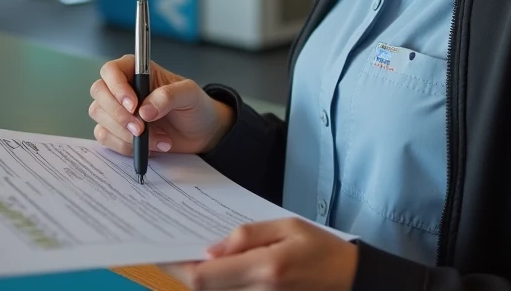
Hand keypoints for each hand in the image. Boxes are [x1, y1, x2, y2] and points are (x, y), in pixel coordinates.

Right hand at [89, 55, 234, 155]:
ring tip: (159, 139)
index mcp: (137, 71)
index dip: (117, 87)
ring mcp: (116, 110)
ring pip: (100, 117)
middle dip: (118, 114)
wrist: (200, 133)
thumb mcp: (189, 94)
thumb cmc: (194, 106)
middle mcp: (122, 88)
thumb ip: (169, 96)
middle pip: (99, 93)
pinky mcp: (116, 131)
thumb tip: (145, 110)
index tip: (133, 106)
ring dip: (125, 133)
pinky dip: (125, 146)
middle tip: (141, 129)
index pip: (111, 70)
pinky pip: (105, 137)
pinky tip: (149, 147)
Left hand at [165, 219, 357, 290]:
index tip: (160, 249)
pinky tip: (211, 266)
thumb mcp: (288, 226)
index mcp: (264, 269)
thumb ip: (248, 236)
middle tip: (167, 246)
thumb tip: (211, 249)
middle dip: (182, 269)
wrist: (350, 280)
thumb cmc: (322, 249)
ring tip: (185, 251)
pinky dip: (215, 283)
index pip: (204, 276)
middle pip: (203, 288)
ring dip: (197, 276)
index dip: (177, 265)